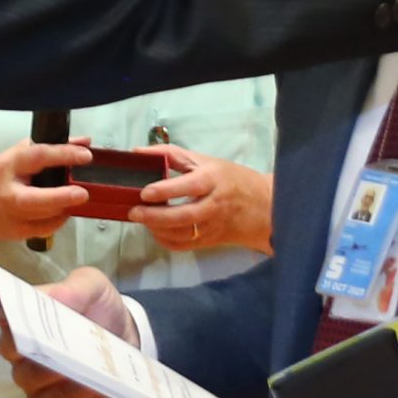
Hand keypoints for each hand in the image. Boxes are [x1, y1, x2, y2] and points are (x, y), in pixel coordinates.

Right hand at [0, 142, 88, 277]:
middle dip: (63, 197)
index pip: (38, 157)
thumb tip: (84, 141)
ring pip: (46, 216)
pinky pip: (47, 229)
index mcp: (9, 166)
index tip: (85, 155)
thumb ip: (50, 147)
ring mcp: (13, 217)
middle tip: (83, 193)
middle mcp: (10, 194)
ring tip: (76, 197)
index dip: (63, 155)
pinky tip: (64, 209)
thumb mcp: (18, 156)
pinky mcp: (19, 234)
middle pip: (38, 199)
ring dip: (65, 207)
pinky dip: (59, 219)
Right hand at [0, 264, 135, 397]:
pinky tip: (92, 387)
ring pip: (27, 378)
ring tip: (84, 367)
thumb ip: (74, 287)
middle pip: (8, 347)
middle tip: (57, 342)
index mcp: (21, 310)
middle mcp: (17, 344)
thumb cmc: (99, 309)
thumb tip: (52, 298)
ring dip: (54, 373)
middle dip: (31, 344)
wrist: (125, 341)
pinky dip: (71, 397)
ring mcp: (29, 375)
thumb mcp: (94, 287)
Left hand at [130, 148, 274, 254]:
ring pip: (182, 234)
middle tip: (134, 211)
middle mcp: (214, 205)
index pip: (189, 186)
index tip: (145, 192)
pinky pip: (183, 246)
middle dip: (156, 216)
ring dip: (157, 228)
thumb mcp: (204, 161)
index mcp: (214, 180)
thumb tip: (137, 152)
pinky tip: (155, 229)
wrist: (262, 207)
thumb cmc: (230, 178)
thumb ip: (171, 155)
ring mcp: (212, 227)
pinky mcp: (209, 241)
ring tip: (141, 218)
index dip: (166, 190)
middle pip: (184, 216)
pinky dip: (164, 240)